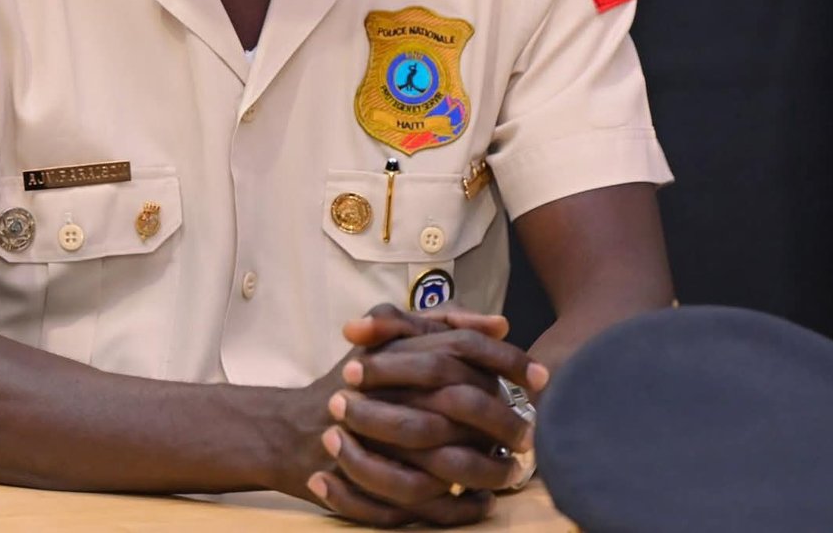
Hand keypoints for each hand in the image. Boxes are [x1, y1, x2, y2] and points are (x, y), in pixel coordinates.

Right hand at [301, 305, 542, 526]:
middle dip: (502, 424)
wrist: (291, 430)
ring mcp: (375, 439)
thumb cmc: (352, 381)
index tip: (540, 379)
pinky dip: (456, 508)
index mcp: (396, 352)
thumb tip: (500, 324)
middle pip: (459, 406)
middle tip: (529, 438)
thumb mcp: (389, 338)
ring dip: (484, 472)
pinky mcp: (369, 481)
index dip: (506, 362)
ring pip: (444, 460)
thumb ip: (442, 323)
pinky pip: (423, 502)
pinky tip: (478, 504)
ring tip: (508, 475)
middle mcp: (386, 390)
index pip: (461, 348)